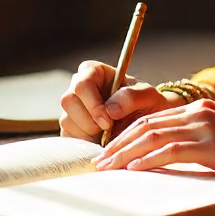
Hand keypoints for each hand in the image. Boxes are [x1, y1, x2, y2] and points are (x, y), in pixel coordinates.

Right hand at [59, 60, 181, 141]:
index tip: (108, 120)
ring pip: (66, 120)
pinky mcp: (70, 127)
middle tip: (109, 130)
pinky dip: (84, 144)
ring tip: (108, 134)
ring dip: (88, 133)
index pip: (82, 84)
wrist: (144, 123)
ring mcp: (72, 108)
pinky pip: (67, 137)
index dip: (93, 104)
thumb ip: (131, 97)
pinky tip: (100, 141)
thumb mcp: (147, 96)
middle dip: (89, 121)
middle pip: (68, 101)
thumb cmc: (146, 103)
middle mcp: (78, 87)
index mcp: (94, 72)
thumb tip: (110, 109)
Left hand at [93, 98, 214, 177]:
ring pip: (152, 136)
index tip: (108, 151)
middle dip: (117, 143)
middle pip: (146, 124)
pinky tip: (132, 170)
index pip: (152, 118)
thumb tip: (170, 158)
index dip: (126, 134)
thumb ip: (197, 142)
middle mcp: (198, 113)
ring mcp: (204, 127)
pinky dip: (147, 160)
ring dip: (124, 153)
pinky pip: (170, 151)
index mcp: (199, 109)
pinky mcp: (212, 146)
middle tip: (97, 161)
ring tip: (105, 168)